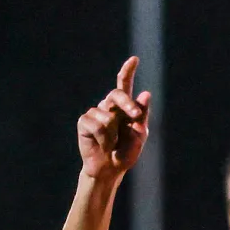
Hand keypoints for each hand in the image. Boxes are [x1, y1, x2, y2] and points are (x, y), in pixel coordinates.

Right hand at [77, 57, 150, 179]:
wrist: (110, 169)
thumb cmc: (125, 152)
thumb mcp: (139, 135)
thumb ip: (141, 116)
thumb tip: (145, 94)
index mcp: (123, 108)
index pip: (124, 85)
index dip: (127, 71)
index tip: (134, 60)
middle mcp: (108, 106)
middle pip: (116, 95)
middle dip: (127, 105)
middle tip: (135, 115)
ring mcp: (95, 113)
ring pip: (108, 117)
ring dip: (114, 136)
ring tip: (111, 145)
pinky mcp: (84, 122)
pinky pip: (97, 126)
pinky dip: (104, 139)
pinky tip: (102, 145)